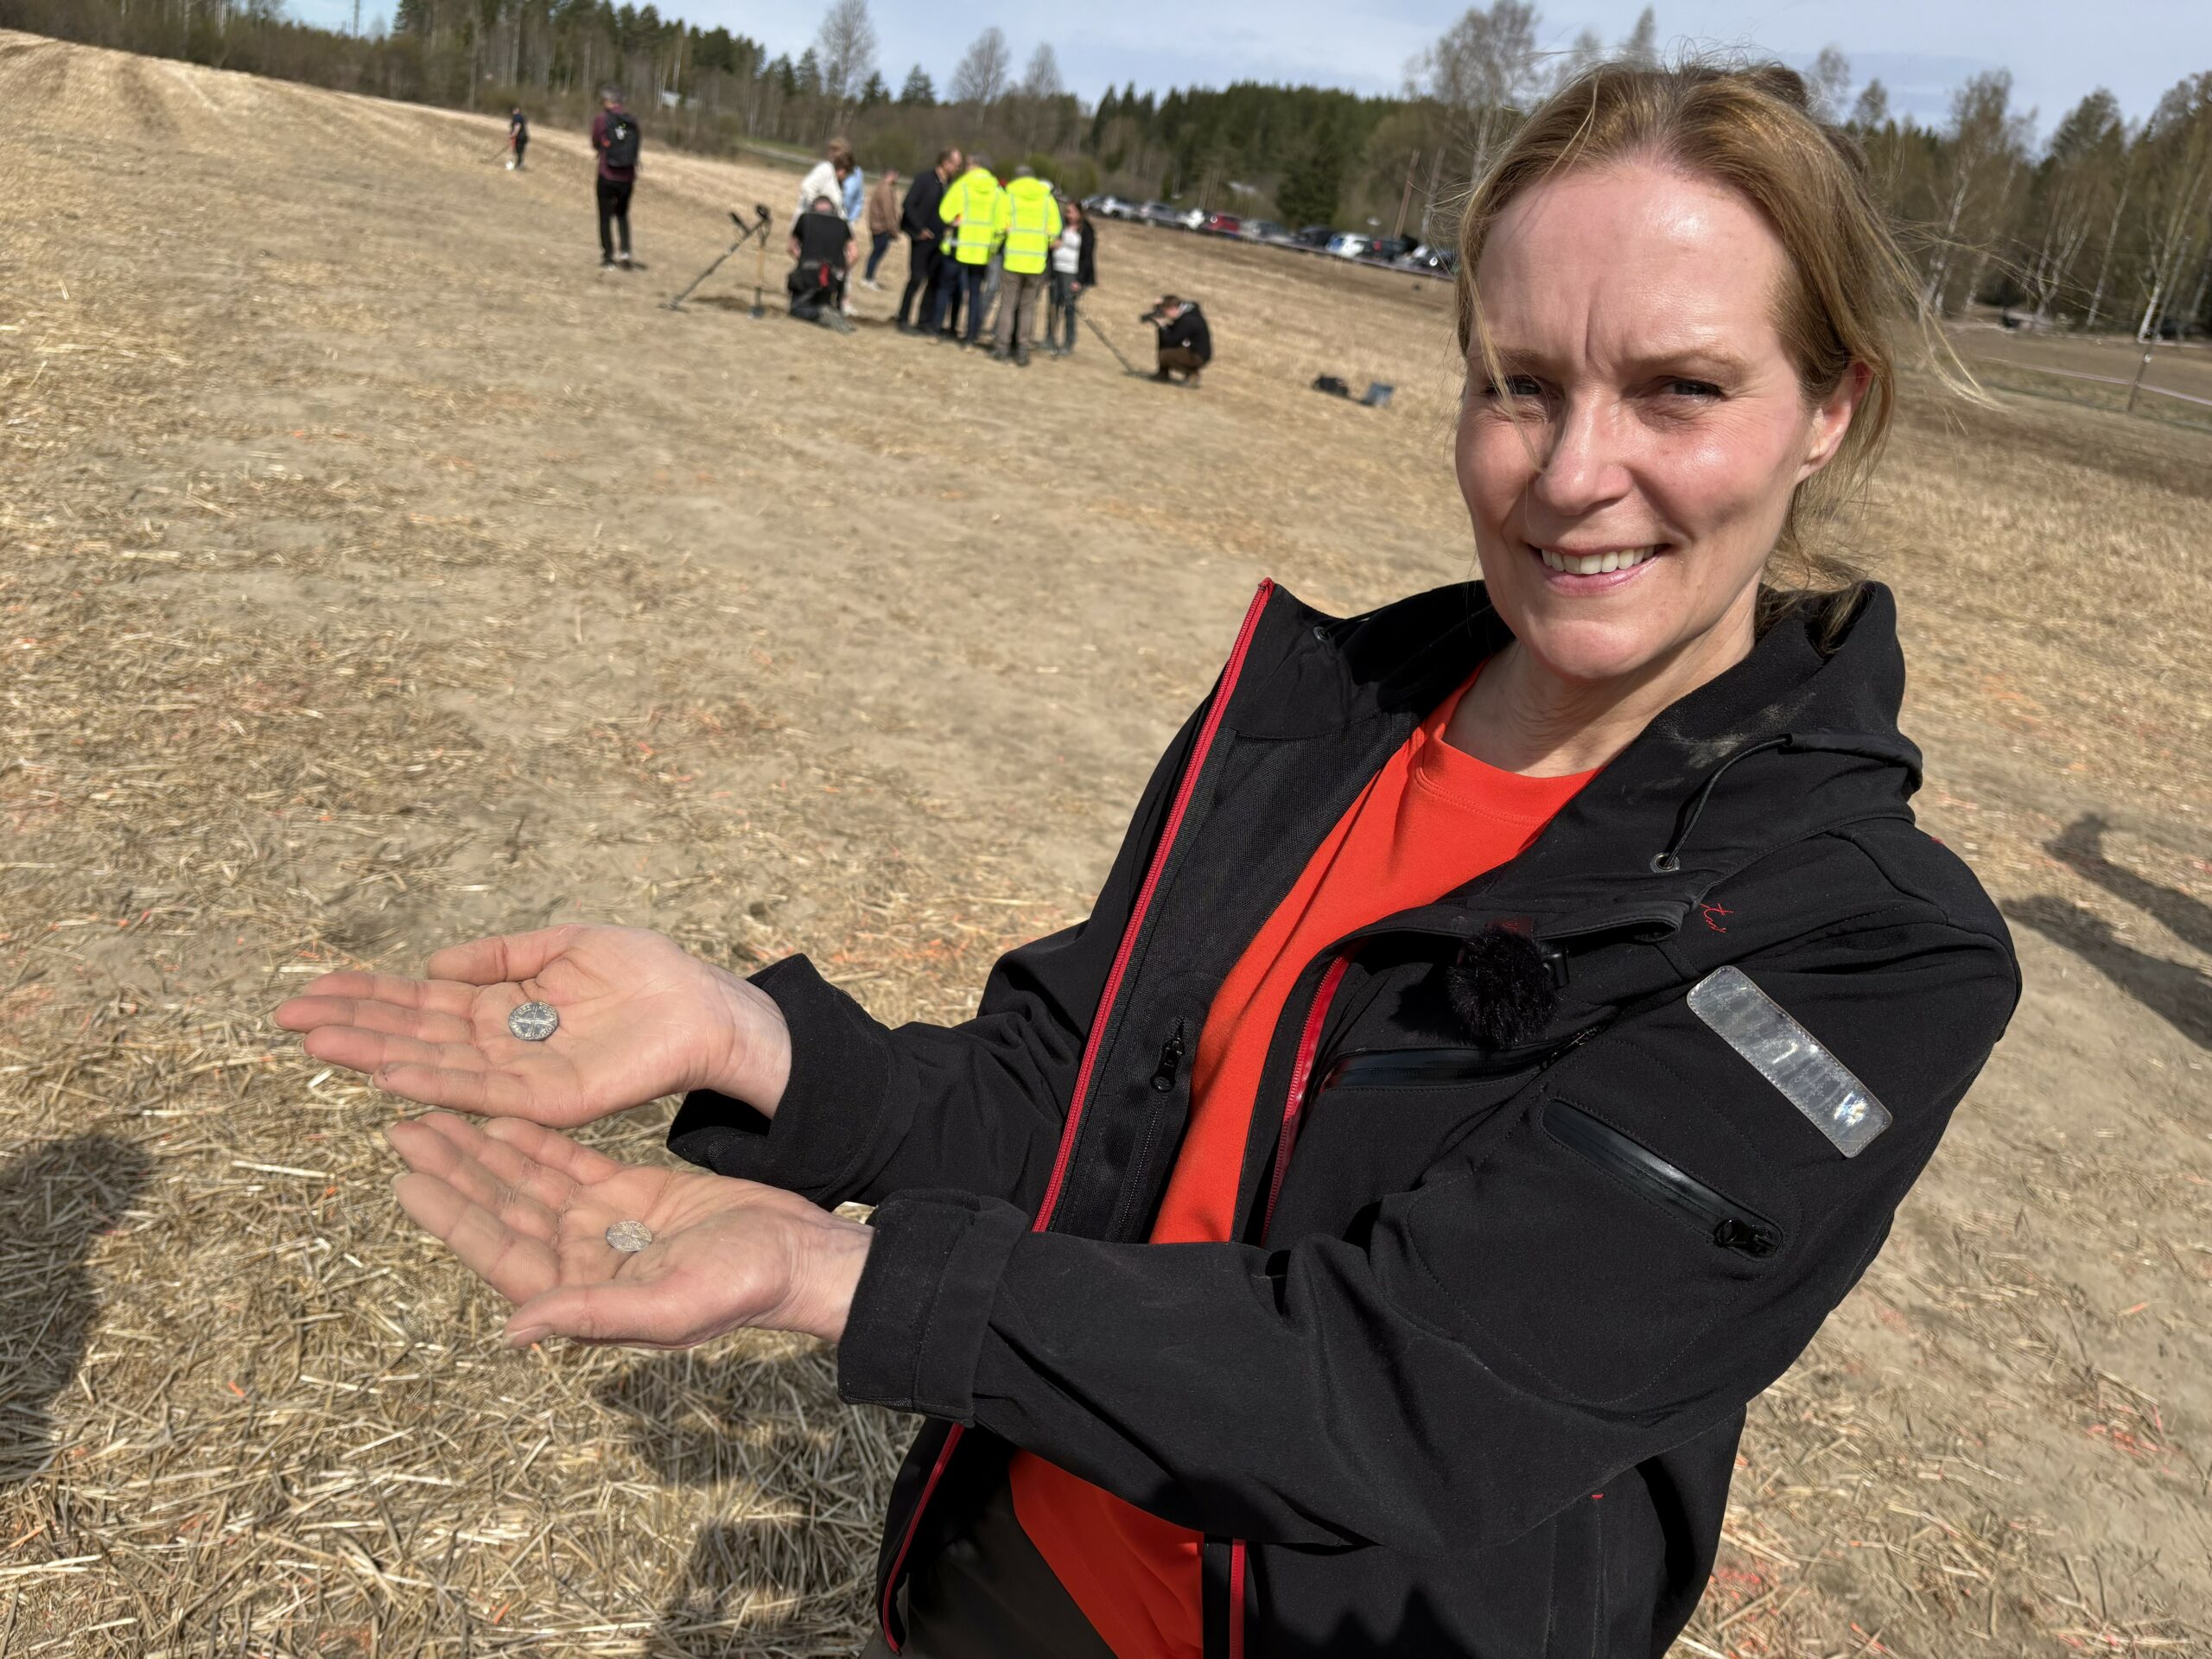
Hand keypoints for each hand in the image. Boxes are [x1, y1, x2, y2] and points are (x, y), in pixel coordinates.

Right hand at [275, 925, 788, 1126]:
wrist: (705, 1007)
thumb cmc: (646, 973)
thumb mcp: (563, 945)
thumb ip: (499, 956)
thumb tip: (431, 968)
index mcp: (502, 1008)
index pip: (419, 1004)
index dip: (365, 998)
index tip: (308, 991)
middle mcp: (500, 1047)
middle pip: (412, 1036)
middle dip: (351, 1026)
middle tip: (285, 1018)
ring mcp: (521, 1077)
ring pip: (434, 1065)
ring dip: (375, 1054)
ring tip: (318, 1041)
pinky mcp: (550, 1100)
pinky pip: (482, 1092)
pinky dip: (434, 1082)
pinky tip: (389, 1072)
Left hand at [386, 1113, 869, 1345]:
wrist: (800, 1256)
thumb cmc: (744, 1288)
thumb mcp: (669, 1306)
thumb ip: (591, 1314)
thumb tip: (513, 1330)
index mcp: (580, 1295)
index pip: (500, 1251)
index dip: (453, 1216)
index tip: (407, 1180)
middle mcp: (579, 1262)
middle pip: (503, 1210)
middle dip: (455, 1171)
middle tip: (405, 1129)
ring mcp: (602, 1228)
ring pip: (527, 1184)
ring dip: (483, 1151)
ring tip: (435, 1116)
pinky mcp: (629, 1196)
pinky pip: (568, 1165)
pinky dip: (534, 1141)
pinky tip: (501, 1116)